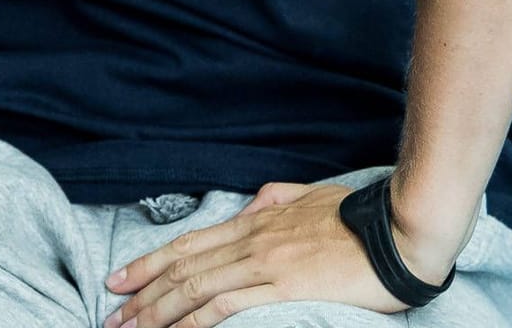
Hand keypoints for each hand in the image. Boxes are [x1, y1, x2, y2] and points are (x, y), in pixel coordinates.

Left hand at [102, 181, 455, 327]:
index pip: (189, 244)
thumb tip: (254, 202)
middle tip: (111, 313)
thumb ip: (275, 200)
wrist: (400, 229)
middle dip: (142, 293)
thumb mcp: (308, 197)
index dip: (149, 262)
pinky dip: (195, 320)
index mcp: (254, 221)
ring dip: (158, 311)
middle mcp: (250, 241)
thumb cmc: (361, 217)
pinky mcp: (284, 288)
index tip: (120, 278)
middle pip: (182, 268)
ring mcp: (264, 264)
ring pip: (196, 288)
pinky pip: (227, 305)